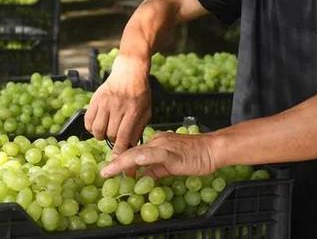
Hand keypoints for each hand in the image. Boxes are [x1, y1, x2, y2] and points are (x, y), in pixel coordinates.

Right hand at [84, 54, 150, 155]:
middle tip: (116, 137)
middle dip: (113, 140)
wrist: (129, 72)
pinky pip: (87, 120)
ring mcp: (105, 102)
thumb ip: (139, 129)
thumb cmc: (140, 93)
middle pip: (110, 134)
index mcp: (134, 110)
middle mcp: (118, 106)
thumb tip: (130, 147)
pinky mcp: (95, 99)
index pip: (124, 136)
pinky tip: (99, 125)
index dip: (120, 150)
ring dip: (101, 135)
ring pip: (97, 129)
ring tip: (107, 131)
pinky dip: (91, 127)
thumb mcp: (146, 111)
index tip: (119, 158)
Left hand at [101, 131, 217, 178]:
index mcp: (157, 142)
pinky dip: (137, 161)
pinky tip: (129, 167)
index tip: (110, 170)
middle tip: (103, 173)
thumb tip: (144, 177)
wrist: (212, 149)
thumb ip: (157, 169)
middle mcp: (157, 141)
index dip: (121, 161)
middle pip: (131, 151)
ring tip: (108, 172)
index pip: (135, 151)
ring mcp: (162, 145)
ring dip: (120, 163)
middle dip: (116, 162)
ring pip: (136, 153)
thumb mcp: (172, 165)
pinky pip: (151, 156)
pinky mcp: (169, 152)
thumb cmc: (196, 157)